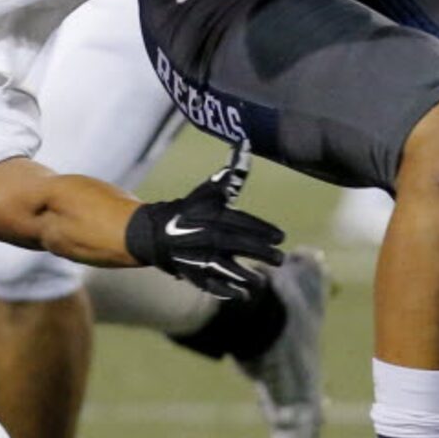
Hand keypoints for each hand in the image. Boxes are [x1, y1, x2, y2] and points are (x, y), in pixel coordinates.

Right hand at [124, 145, 283, 297]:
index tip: (281, 236)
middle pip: (235, 245)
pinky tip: (242, 294)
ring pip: (222, 267)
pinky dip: (224, 290)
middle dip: (259, 252)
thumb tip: (245, 143)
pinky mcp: (191, 273)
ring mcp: (196, 256)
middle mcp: (204, 235)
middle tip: (280, 258)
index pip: (240, 222)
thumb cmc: (191, 208)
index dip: (261, 229)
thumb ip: (231, 175)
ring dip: (242, 275)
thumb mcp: (209, 190)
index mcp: (210, 215)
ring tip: (261, 280)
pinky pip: (208, 284)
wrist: (157, 232)